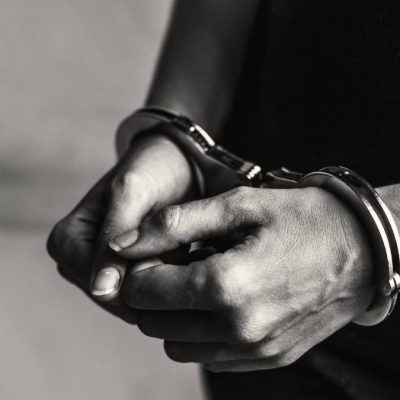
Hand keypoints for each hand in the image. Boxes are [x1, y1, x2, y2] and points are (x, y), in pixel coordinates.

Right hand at [47, 131, 194, 322]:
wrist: (172, 164)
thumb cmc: (152, 170)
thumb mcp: (132, 194)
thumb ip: (114, 237)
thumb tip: (101, 290)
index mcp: (65, 241)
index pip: (102, 289)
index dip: (144, 279)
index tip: (176, 252)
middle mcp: (75, 260)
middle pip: (119, 298)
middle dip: (157, 278)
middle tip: (183, 244)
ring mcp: (98, 268)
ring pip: (136, 298)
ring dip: (166, 277)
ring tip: (184, 245)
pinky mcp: (120, 272)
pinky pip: (146, 292)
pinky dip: (170, 277)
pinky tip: (184, 254)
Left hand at [112, 186, 374, 369]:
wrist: (363, 249)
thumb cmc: (302, 218)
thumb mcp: (238, 205)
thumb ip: (174, 224)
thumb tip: (122, 243)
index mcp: (226, 285)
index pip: (144, 292)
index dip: (137, 270)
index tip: (151, 252)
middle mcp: (238, 327)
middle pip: (155, 325)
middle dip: (151, 295)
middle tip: (172, 265)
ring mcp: (255, 349)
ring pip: (178, 346)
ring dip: (173, 317)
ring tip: (196, 283)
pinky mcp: (269, 357)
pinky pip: (211, 357)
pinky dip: (200, 333)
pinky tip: (219, 303)